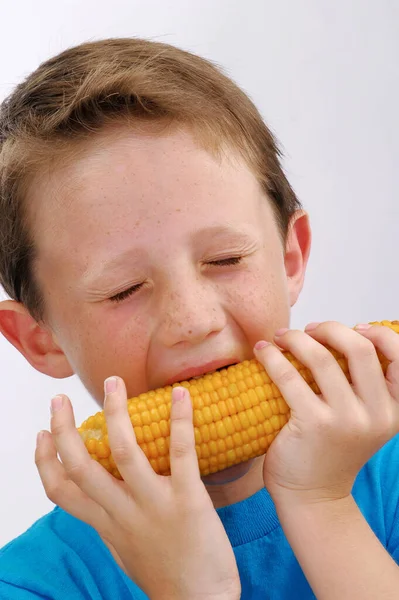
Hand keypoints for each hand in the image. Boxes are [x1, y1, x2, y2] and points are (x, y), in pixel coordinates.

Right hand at [35, 379, 240, 599]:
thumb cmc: (164, 573)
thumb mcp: (123, 548)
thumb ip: (109, 519)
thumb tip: (101, 495)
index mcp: (106, 523)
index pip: (62, 491)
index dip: (45, 461)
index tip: (42, 434)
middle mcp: (122, 512)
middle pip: (81, 466)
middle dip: (64, 430)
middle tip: (60, 399)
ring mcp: (153, 504)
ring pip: (124, 451)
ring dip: (116, 413)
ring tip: (113, 382)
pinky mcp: (188, 500)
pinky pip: (181, 454)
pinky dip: (180, 421)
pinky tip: (180, 394)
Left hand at [253, 321, 398, 506]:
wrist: (312, 496)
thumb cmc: (332, 450)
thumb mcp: (362, 419)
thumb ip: (361, 385)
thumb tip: (337, 335)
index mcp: (393, 409)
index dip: (378, 333)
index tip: (354, 326)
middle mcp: (376, 414)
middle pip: (360, 348)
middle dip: (331, 328)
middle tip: (309, 329)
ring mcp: (345, 420)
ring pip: (322, 357)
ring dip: (296, 338)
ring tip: (280, 336)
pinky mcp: (312, 424)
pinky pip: (289, 376)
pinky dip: (272, 357)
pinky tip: (262, 351)